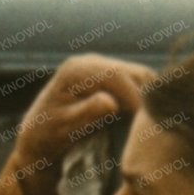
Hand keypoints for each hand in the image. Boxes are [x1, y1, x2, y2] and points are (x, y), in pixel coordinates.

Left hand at [7, 54, 152, 178]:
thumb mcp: (65, 127)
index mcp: (76, 70)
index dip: (135, 96)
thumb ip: (87, 113)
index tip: (145, 120)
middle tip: (153, 124)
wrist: (40, 133)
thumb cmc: (49, 134)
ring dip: (149, 97)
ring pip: (140, 76)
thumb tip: (111, 102)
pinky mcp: (109, 76)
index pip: (116, 75)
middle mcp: (89, 61)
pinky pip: (138, 82)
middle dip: (147, 96)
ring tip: (150, 122)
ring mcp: (101, 66)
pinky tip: (146, 117)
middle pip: (133, 72)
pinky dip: (146, 97)